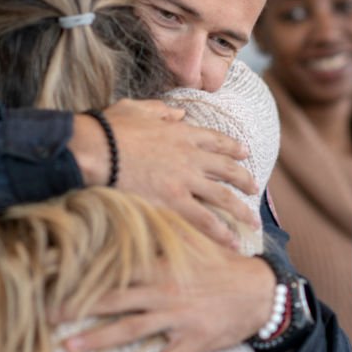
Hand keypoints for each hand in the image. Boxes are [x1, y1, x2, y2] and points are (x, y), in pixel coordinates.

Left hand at [61, 248, 275, 351]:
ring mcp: (178, 317)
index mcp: (161, 266)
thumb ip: (164, 231)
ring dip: (100, 340)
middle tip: (46, 314)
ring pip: (132, 330)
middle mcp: (164, 291)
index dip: (83, 267)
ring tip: (71, 348)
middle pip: (114, 299)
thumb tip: (136, 208)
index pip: (114, 265)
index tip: (52, 269)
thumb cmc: (222, 265)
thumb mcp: (194, 242)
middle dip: (78, 307)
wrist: (259, 290)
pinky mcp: (194, 340)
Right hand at [69, 99, 258, 245]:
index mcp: (182, 133)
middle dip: (245, 180)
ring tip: (254, 223)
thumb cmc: (110, 129)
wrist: (97, 149)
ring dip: (242, 211)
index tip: (244, 153)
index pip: (216, 140)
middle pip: (228, 170)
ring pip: (224, 197)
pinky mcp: (174, 202)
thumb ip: (162, 110)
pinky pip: (205, 220)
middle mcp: (191, 157)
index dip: (233, 147)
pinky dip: (222, 233)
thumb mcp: (138, 108)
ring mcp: (185, 180)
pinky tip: (234, 243)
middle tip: (255, 188)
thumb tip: (179, 111)